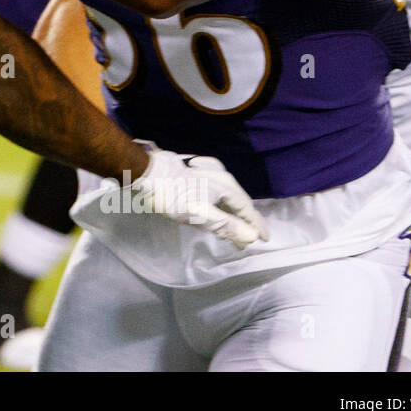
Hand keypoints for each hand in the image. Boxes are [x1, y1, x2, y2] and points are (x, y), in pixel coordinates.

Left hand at [131, 148, 269, 249]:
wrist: (144, 172)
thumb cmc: (172, 195)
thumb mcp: (200, 214)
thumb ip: (226, 225)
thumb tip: (252, 236)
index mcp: (226, 186)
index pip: (247, 210)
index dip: (256, 225)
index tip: (266, 239)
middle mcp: (221, 176)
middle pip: (239, 202)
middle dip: (245, 221)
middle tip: (249, 239)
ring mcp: (208, 171)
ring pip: (227, 196)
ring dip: (233, 213)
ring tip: (235, 228)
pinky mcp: (195, 171)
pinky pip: (216, 191)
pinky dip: (221, 204)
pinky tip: (217, 209)